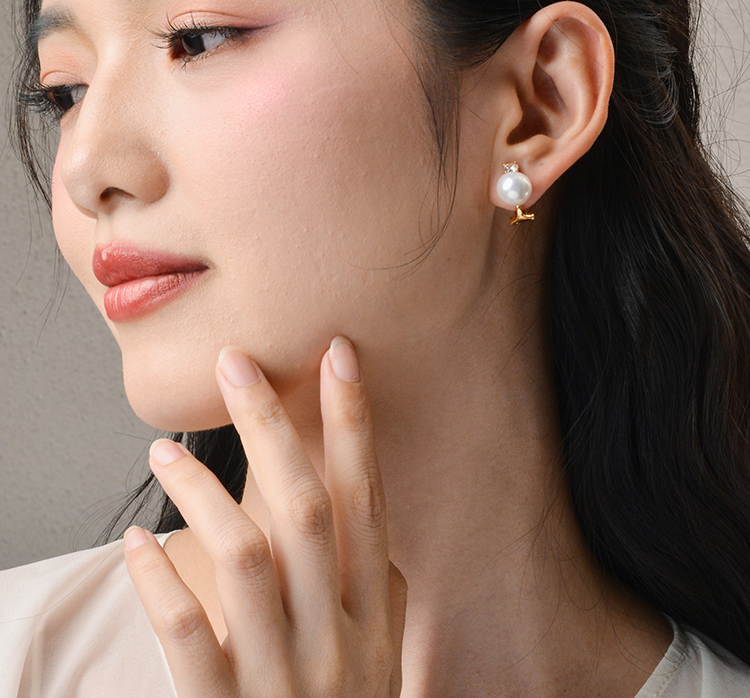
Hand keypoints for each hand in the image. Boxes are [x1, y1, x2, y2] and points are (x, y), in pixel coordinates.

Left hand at [123, 336, 406, 696]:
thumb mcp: (382, 665)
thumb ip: (386, 602)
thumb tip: (385, 539)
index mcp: (374, 617)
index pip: (368, 499)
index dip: (355, 423)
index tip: (337, 355)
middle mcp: (336, 639)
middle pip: (305, 509)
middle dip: (273, 427)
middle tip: (235, 364)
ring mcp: (283, 679)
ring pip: (246, 557)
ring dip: (202, 492)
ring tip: (163, 452)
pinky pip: (188, 638)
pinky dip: (160, 583)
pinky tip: (139, 544)